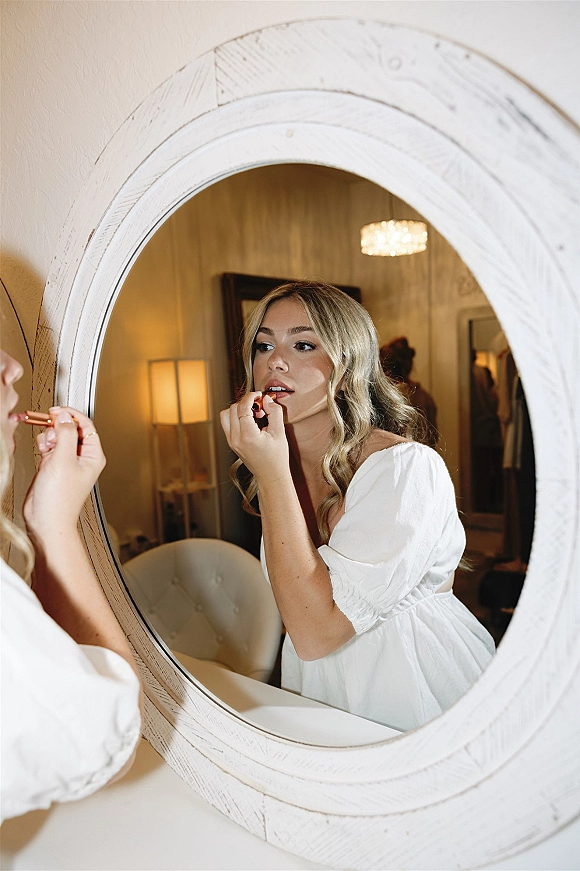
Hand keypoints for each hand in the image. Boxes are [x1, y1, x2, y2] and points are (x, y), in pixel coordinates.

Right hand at [23, 407, 105, 540]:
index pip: (86, 425)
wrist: (46, 520)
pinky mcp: (54, 465)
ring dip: (50, 435)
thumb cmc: (60, 500)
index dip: (72, 415)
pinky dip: (44, 444)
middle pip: (71, 428)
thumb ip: (65, 435)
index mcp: (93, 455)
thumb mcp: (63, 461)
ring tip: (46, 446)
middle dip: (58, 426)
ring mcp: (67, 461)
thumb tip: (66, 417)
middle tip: (49, 428)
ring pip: (58, 436)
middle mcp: (82, 457)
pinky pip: (49, 446)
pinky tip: (42, 450)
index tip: (57, 410)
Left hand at [220, 392, 289, 480]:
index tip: (259, 395)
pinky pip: (227, 423)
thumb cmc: (277, 457)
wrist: (270, 476)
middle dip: (246, 403)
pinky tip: (251, 422)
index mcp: (248, 436)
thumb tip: (266, 399)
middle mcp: (235, 439)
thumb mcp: (280, 433)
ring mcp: (231, 442)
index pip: (242, 408)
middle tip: (260, 407)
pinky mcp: (231, 443)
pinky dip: (237, 417)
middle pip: (232, 409)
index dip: (250, 397)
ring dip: (239, 409)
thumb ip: (274, 413)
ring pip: (226, 415)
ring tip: (254, 414)